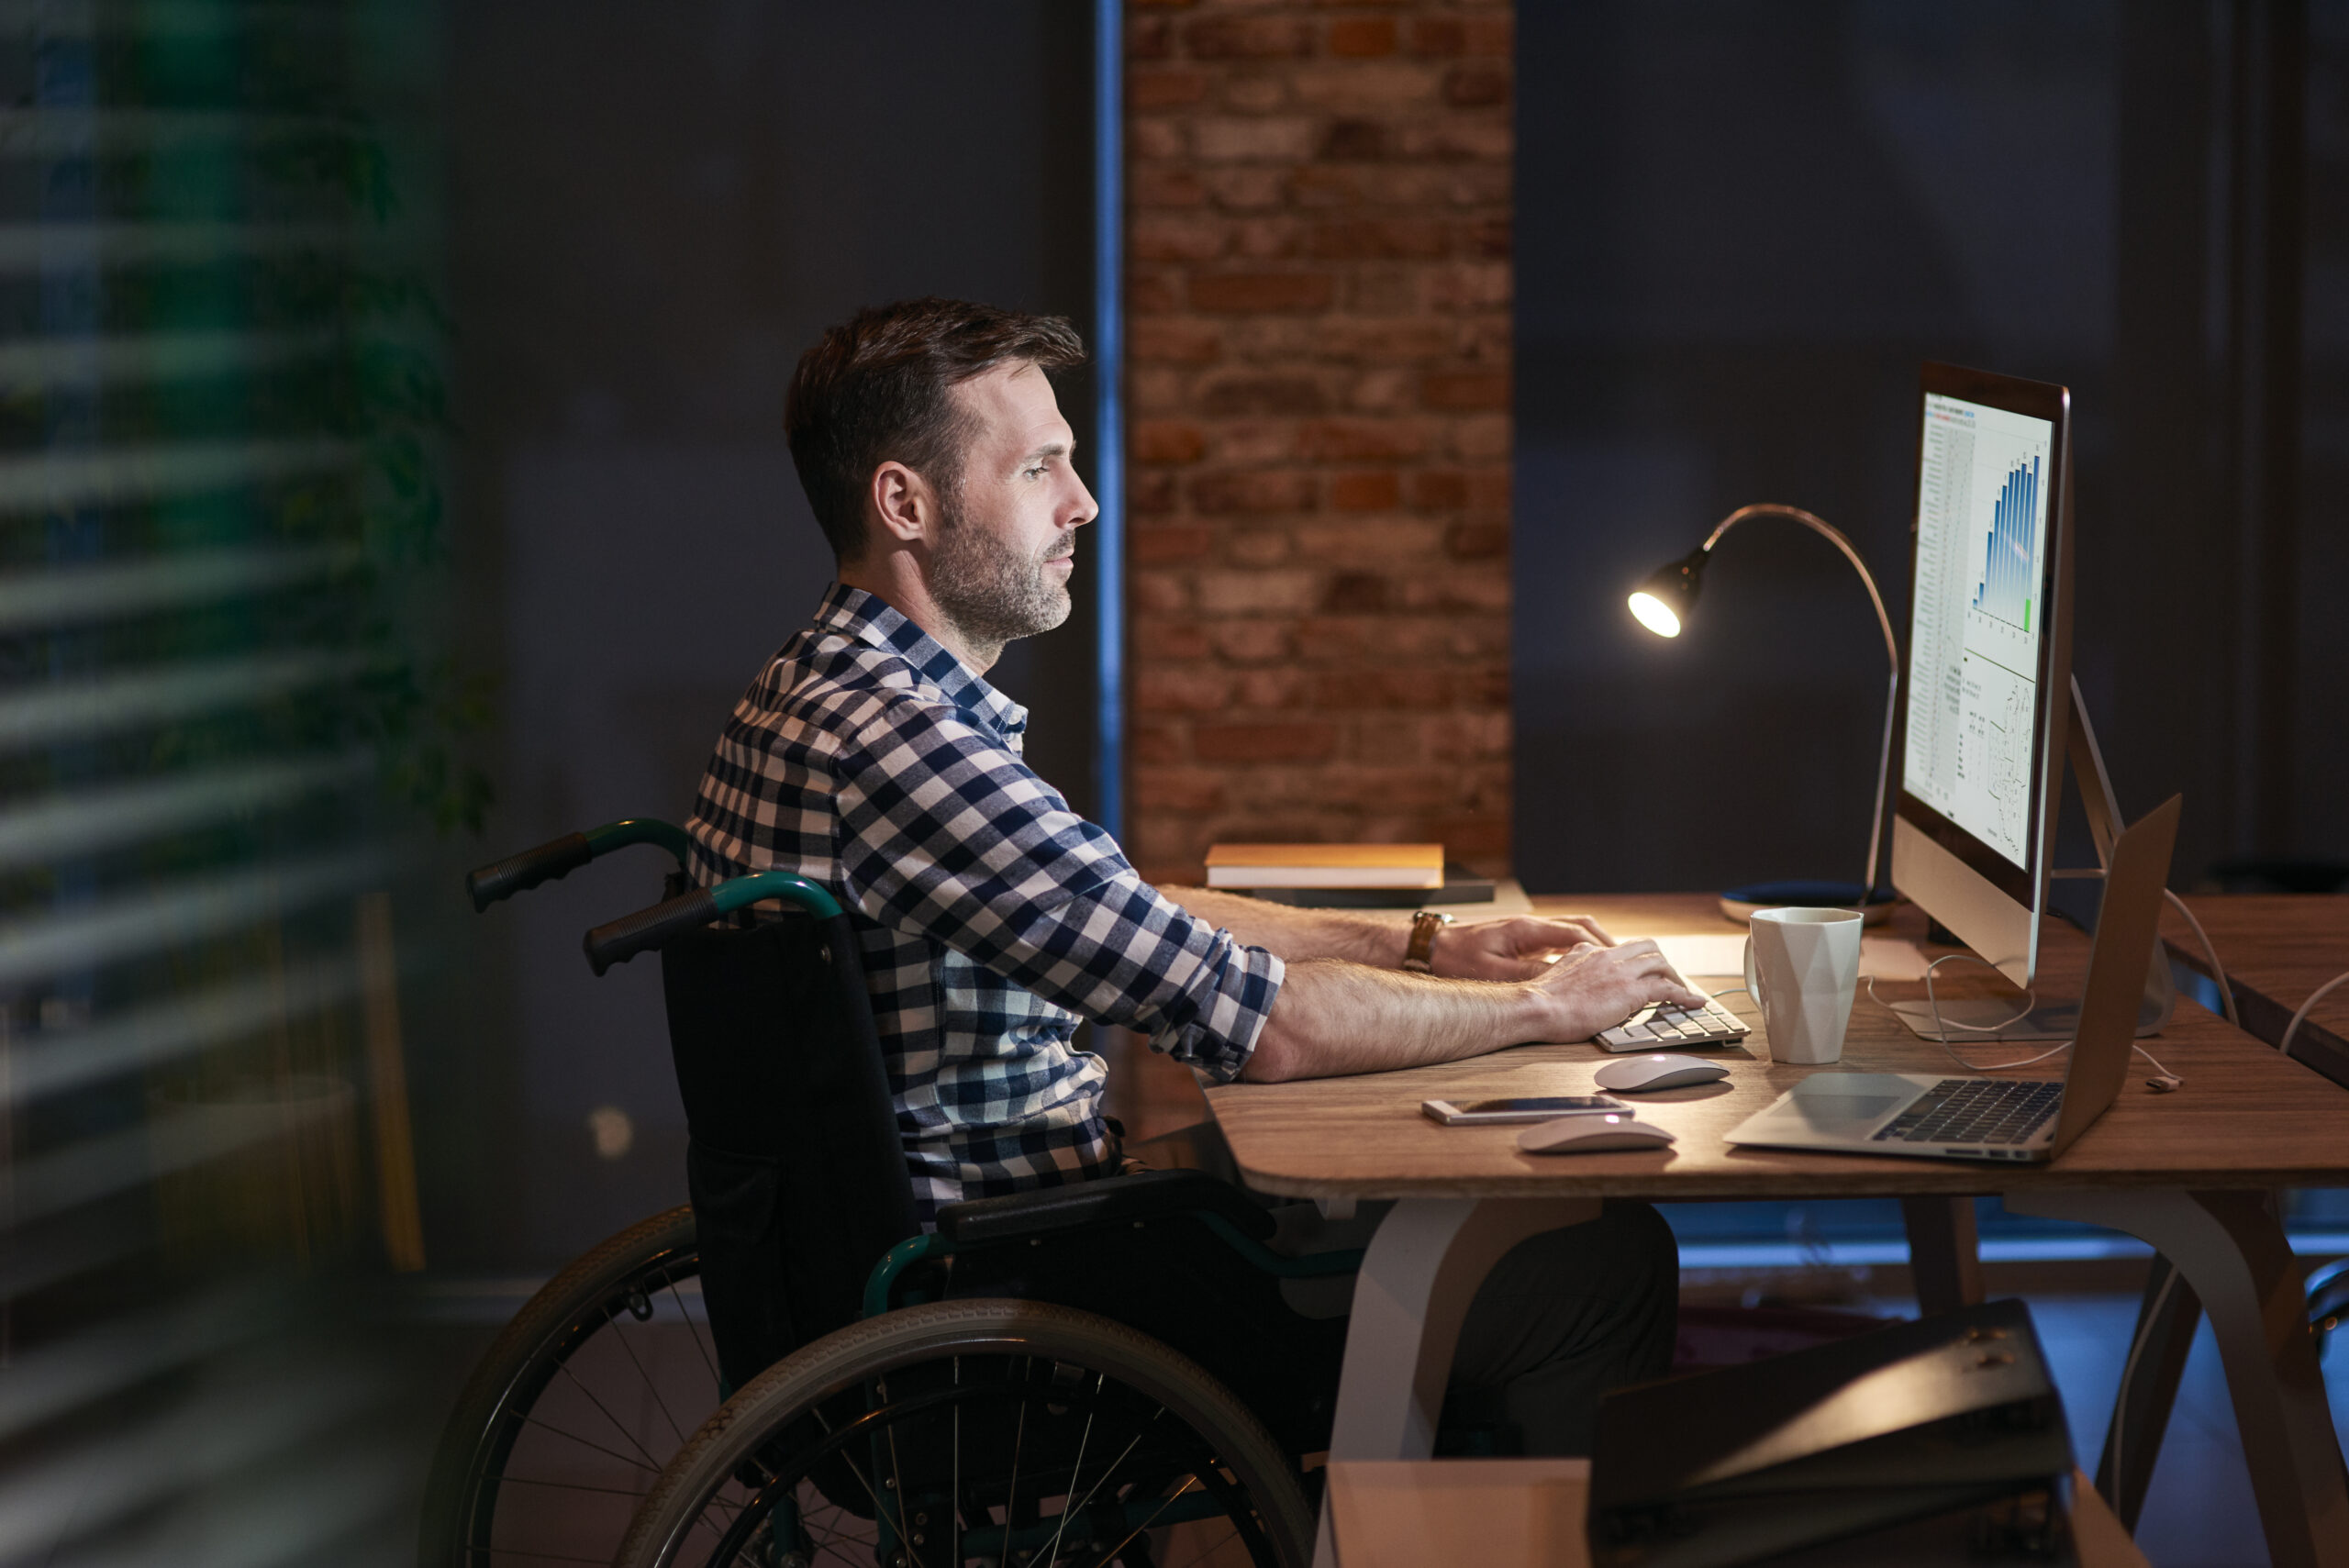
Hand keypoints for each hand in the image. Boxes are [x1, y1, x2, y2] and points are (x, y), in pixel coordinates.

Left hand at [1433, 914, 1622, 980]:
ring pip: (1568, 932)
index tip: (1619, 959)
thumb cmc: (1455, 960)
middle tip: (1624, 960)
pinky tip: (1580, 969)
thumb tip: (1560, 981)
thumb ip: (1527, 976)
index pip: (1574, 931)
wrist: (1428, 948)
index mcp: (1525, 930)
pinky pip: (1555, 942)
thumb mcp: (1493, 973)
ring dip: (1590, 945)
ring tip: (1609, 964)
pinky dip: (1573, 952)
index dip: (1601, 946)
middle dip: (1604, 941)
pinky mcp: (1518, 942)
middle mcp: (1528, 926)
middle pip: (1578, 926)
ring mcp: (1524, 933)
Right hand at [1526, 938, 1707, 1041]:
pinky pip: (1667, 988)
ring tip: (1683, 992)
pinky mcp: (1631, 991)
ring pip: (1660, 963)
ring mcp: (1621, 972)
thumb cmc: (1541, 1000)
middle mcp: (1608, 956)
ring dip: (1675, 977)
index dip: (1639, 959)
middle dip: (1661, 962)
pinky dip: (1684, 995)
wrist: (1537, 1007)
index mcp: (1589, 952)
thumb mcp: (1556, 973)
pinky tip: (1694, 1002)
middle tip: (1668, 979)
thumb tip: (1579, 971)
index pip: (1622, 949)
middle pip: (1648, 947)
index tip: (1644, 970)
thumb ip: (1573, 967)